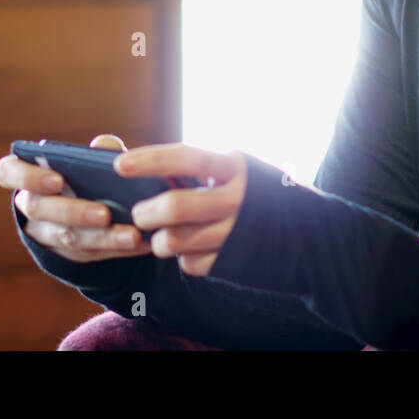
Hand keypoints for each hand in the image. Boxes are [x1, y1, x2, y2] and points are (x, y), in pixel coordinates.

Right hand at [0, 133, 151, 262]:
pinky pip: (89, 253)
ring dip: (102, 237)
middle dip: (73, 211)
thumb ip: (98, 152)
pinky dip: (117, 248)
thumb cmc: (89, 173)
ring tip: (132, 235)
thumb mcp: (94, 160)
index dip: (28, 177)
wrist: (94, 205)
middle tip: (104, 214)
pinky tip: (142, 243)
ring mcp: (46, 233)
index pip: (7, 172)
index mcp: (27, 174)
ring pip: (66, 238)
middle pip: (39, 209)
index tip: (57, 181)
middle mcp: (30, 205)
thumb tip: (104, 147)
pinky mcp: (67, 255)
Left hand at [113, 143, 247, 276]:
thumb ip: (186, 164)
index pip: (189, 159)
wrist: (298, 228)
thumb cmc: (245, 189)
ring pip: (175, 241)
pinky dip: (182, 257)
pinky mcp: (233, 262)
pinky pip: (190, 263)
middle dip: (146, 212)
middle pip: (176, 207)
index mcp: (234, 166)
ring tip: (161, 233)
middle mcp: (238, 199)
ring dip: (158, 240)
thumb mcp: (228, 166)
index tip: (120, 164)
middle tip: (138, 213)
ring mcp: (236, 232)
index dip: (152, 160)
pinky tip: (189, 246)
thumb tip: (122, 155)